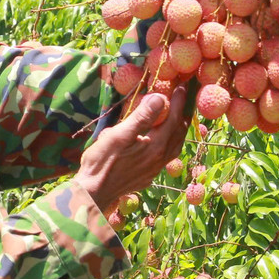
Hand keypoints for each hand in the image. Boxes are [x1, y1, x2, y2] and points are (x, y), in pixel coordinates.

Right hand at [74, 83, 191, 214]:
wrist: (94, 192)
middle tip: (184, 99)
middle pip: (179, 133)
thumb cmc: (102, 161)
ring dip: (179, 130)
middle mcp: (160, 158)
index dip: (179, 101)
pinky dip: (170, 143)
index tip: (182, 86)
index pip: (173, 119)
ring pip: (175, 147)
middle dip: (183, 114)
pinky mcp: (148, 176)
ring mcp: (155, 169)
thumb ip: (141, 118)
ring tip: (178, 118)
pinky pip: (167, 156)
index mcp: (155, 146)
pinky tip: (163, 141)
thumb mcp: (119, 135)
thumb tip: (159, 98)